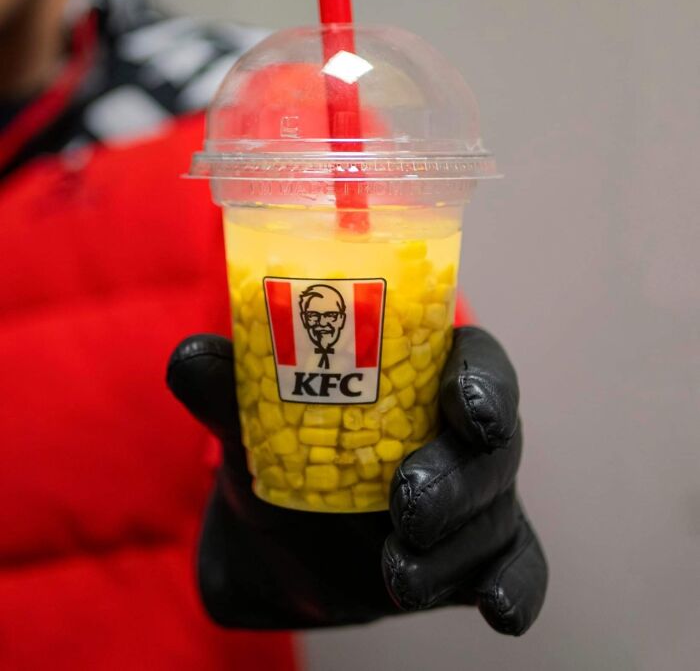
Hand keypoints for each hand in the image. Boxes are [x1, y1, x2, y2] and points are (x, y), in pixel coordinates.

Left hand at [166, 326, 546, 633]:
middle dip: (455, 477)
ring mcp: (475, 498)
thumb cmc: (282, 457)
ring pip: (495, 513)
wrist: (280, 542)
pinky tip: (497, 609)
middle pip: (490, 444)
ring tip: (397, 574)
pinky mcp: (477, 557)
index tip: (463, 408)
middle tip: (406, 505)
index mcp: (420, 377)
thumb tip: (188, 358)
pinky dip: (515, 588)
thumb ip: (229, 392)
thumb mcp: (254, 425)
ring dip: (456, 547)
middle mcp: (458, 433)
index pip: (473, 361)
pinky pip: (518, 568)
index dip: (480, 381)